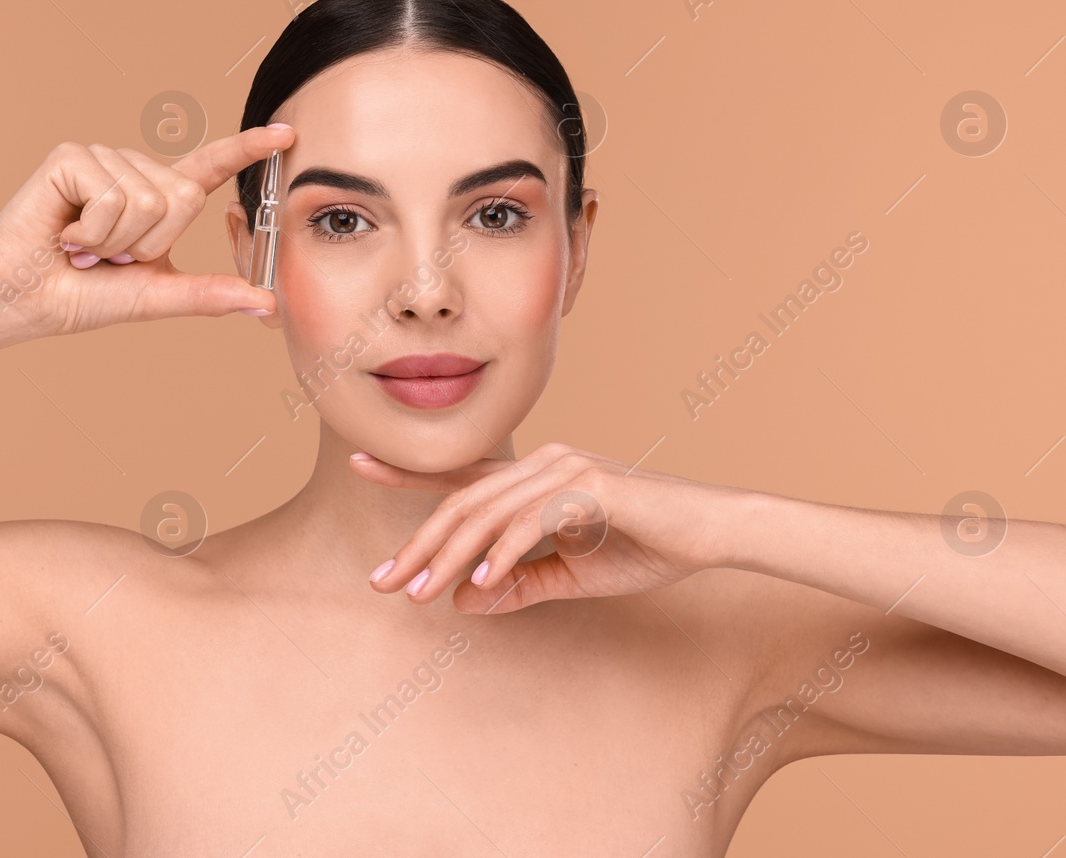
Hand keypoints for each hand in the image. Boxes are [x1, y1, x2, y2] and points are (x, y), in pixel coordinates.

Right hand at [0, 125, 293, 336]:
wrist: (19, 299)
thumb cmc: (78, 296)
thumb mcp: (153, 296)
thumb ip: (206, 295)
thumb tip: (265, 303)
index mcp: (158, 198)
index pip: (211, 168)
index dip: (248, 149)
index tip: (286, 134)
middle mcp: (135, 171)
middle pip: (185, 198)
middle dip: (150, 243)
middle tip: (107, 256)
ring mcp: (104, 158)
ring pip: (148, 200)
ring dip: (114, 242)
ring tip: (81, 246)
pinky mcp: (73, 156)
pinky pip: (112, 197)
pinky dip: (90, 231)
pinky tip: (64, 234)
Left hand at [356, 442, 745, 612]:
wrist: (708, 533)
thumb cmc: (643, 547)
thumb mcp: (569, 576)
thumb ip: (516, 585)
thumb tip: (459, 602)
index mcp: (534, 477)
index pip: (461, 476)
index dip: (407, 471)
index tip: (357, 465)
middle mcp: (543, 462)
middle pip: (463, 503)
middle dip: (418, 544)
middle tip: (383, 582)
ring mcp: (565, 468)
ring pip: (488, 512)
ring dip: (450, 557)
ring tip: (422, 594)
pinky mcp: (590, 485)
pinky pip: (532, 520)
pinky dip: (503, 552)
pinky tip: (481, 582)